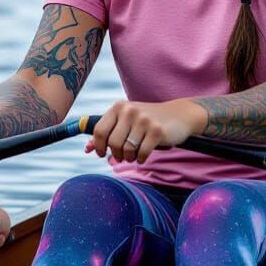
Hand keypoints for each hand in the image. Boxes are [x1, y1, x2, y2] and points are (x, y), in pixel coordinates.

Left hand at [84, 99, 206, 163]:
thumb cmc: (147, 121)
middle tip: (122, 157)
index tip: (102, 154)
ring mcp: (144, 120)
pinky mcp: (157, 130)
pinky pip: (142, 153)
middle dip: (117, 154)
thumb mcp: (126, 121)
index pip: (99, 131)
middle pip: (113, 143)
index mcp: (119, 107)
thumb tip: (87, 148)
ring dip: (129, 158)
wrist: (179, 115)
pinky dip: (141, 158)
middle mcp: (130, 111)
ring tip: (134, 155)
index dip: (98, 146)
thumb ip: (107, 132)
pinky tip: (144, 155)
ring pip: (127, 150)